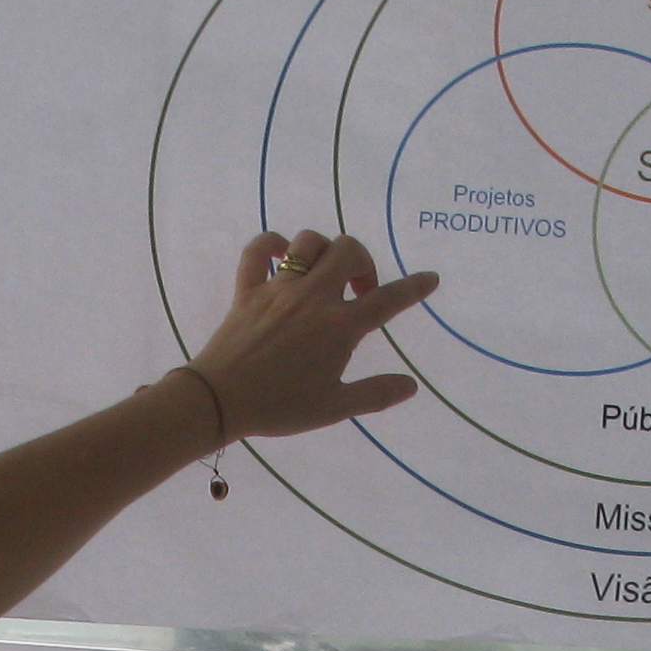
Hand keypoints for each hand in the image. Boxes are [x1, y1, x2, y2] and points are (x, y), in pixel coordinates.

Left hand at [187, 230, 437, 441]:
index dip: (414, 288)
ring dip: (324, 250)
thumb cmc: (280, 407)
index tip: (430, 278)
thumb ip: (375, 394)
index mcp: (339, 327)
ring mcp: (278, 289)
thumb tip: (410, 385)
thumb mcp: (334, 407)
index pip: (387, 300)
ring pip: (308, 242)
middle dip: (362, 261)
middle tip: (359, 289)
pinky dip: (271, 244)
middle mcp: (313, 297)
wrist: (220, 399)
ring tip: (324, 273)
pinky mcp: (248, 289)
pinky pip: (258, 250)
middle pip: (348, 251)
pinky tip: (280, 255)